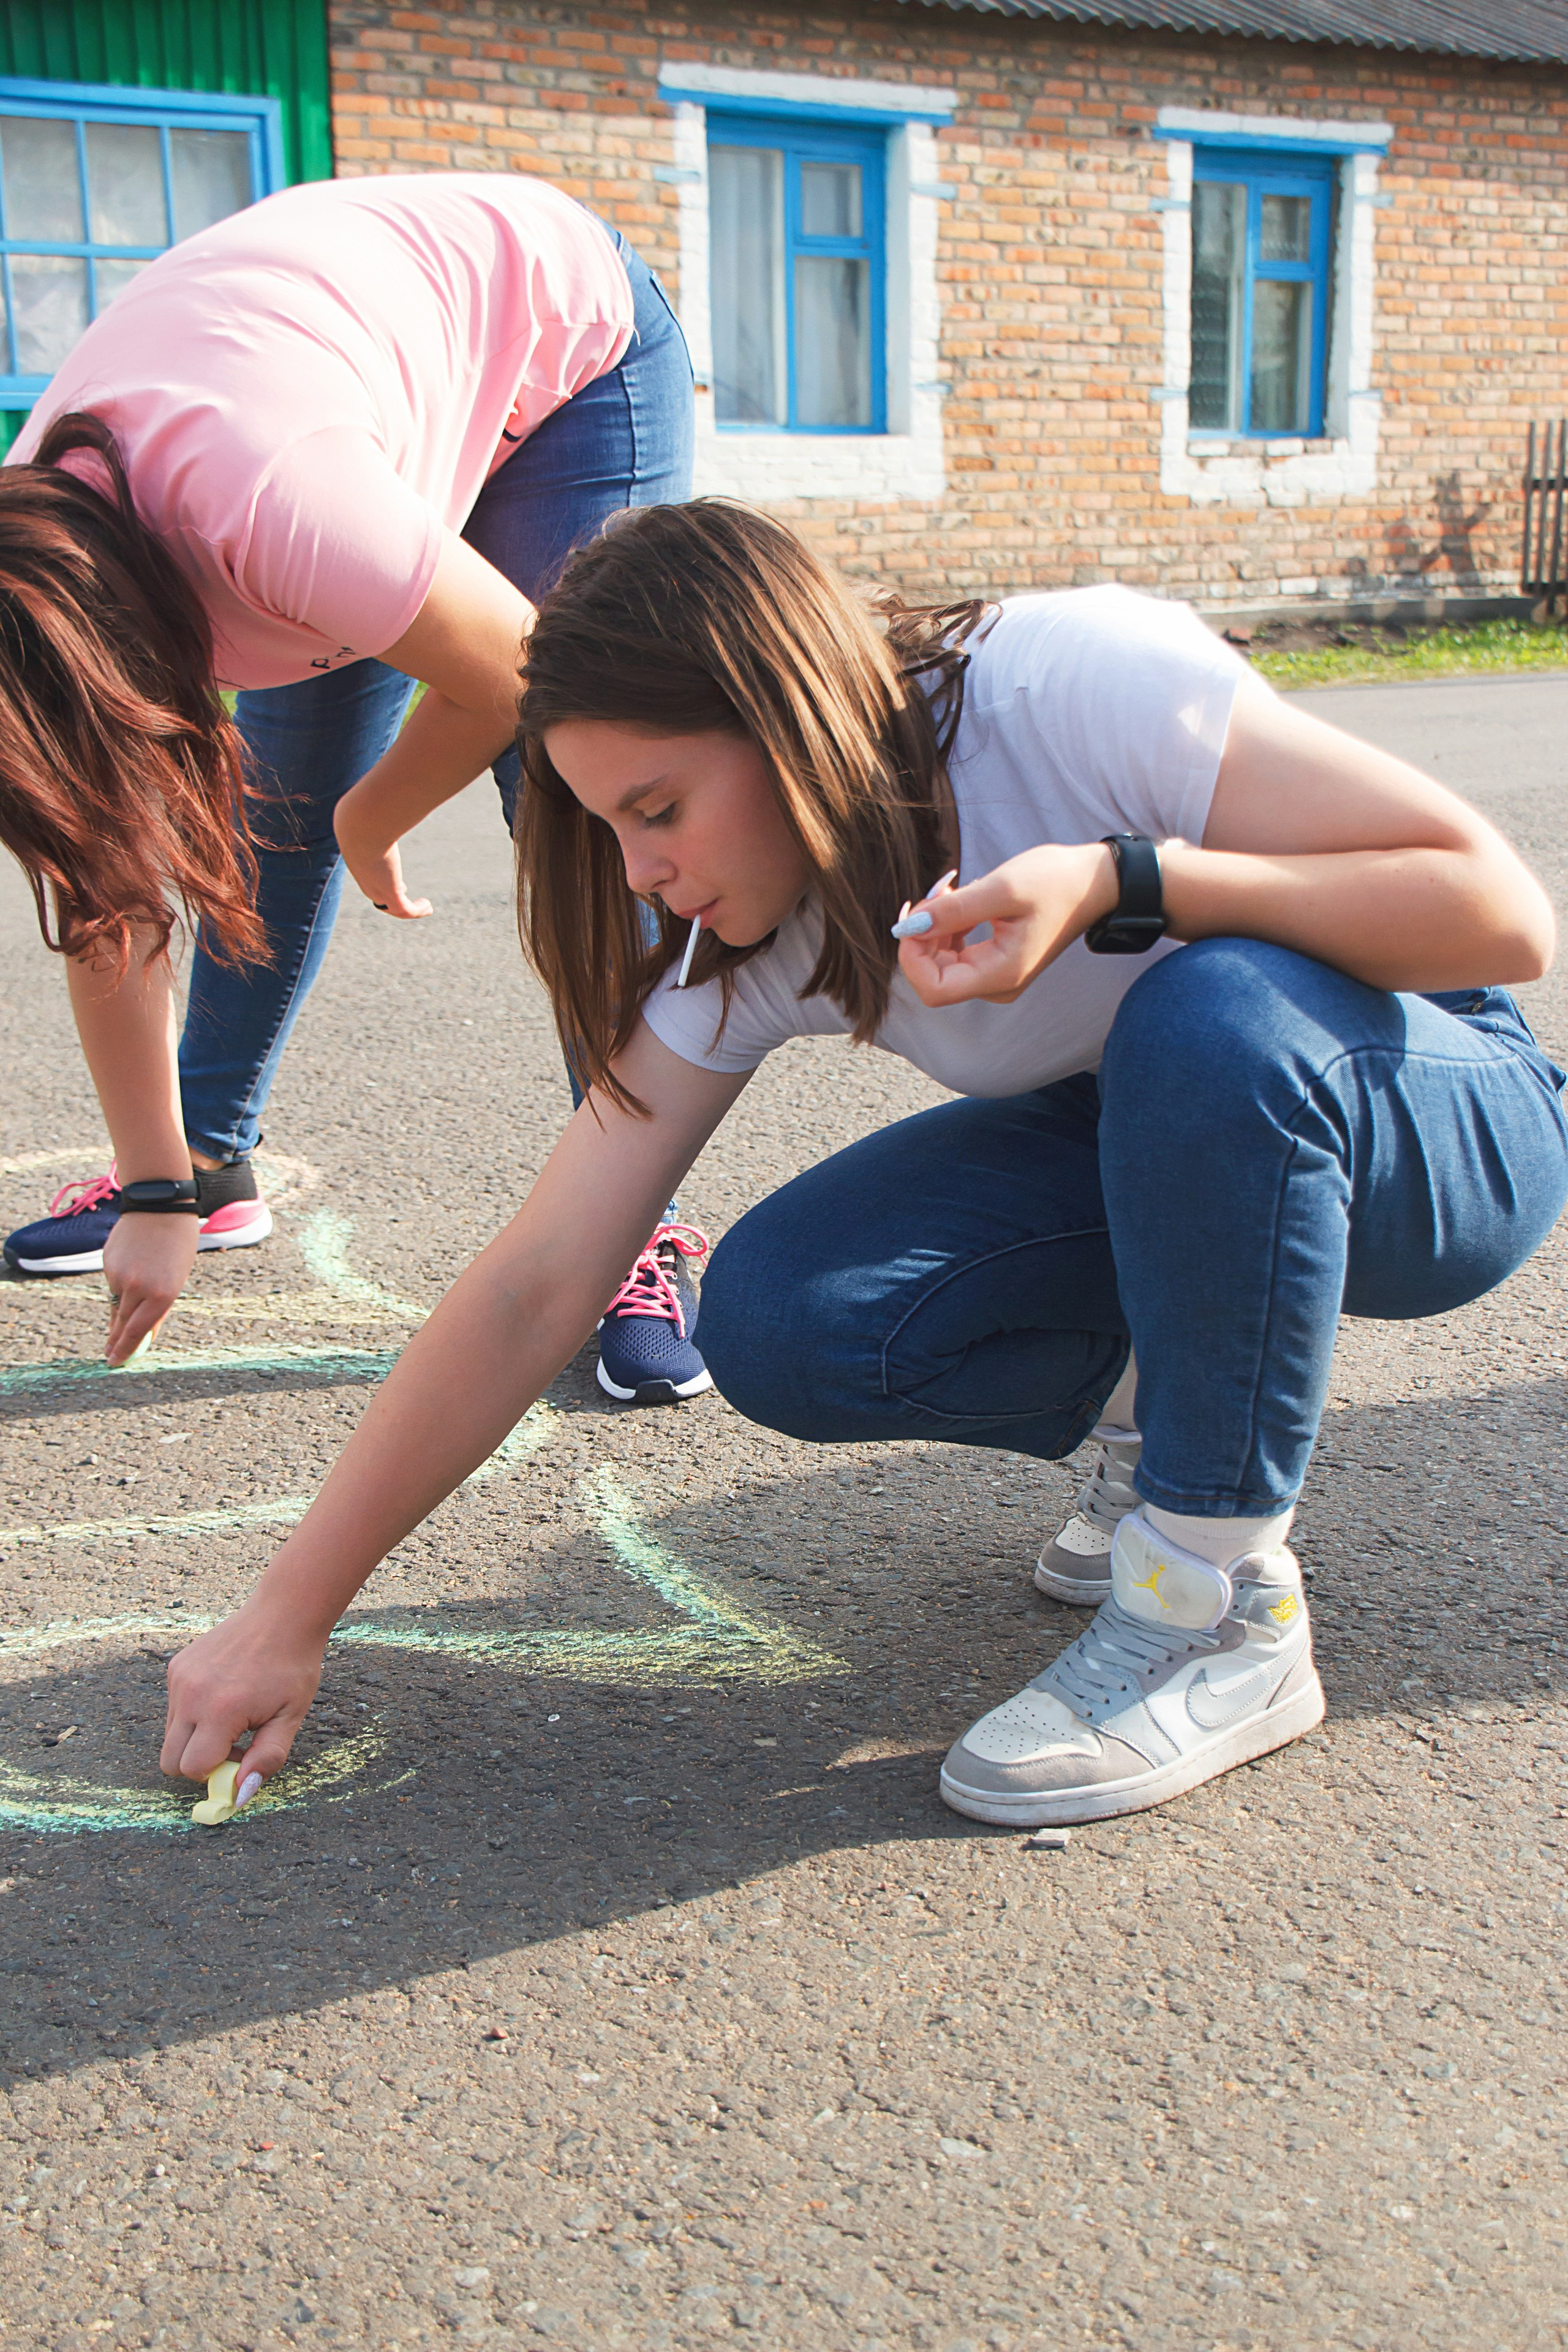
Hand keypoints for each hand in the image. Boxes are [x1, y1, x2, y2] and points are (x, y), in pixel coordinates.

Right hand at [102, 1210, 198, 1364]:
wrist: (159, 1208)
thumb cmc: (177, 1245)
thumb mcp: (177, 1279)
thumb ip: (159, 1308)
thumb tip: (145, 1335)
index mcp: (162, 1294)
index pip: (138, 1331)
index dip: (126, 1350)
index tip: (116, 1363)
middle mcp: (138, 1287)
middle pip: (122, 1323)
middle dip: (116, 1342)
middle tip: (109, 1357)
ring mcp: (119, 1275)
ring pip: (115, 1305)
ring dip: (117, 1318)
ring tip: (115, 1332)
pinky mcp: (107, 1264)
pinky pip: (112, 1285)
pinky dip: (118, 1290)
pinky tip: (128, 1281)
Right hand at [161, 1601, 325, 1792]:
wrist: (283, 1614)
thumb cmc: (293, 1667)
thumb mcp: (290, 1717)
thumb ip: (266, 1759)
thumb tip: (238, 1795)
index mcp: (221, 1710)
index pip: (193, 1768)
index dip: (217, 1773)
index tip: (242, 1757)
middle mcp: (191, 1694)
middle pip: (170, 1760)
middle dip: (198, 1763)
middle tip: (234, 1743)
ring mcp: (180, 1678)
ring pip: (170, 1735)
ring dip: (196, 1738)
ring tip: (232, 1716)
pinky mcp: (176, 1667)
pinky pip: (174, 1708)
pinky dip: (193, 1713)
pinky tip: (224, 1693)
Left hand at [333, 785, 432, 920]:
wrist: (361, 822)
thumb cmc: (365, 809)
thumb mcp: (371, 804)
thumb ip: (378, 798)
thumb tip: (384, 782)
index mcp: (359, 860)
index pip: (370, 878)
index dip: (382, 883)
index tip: (398, 883)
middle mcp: (366, 878)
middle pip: (379, 897)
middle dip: (393, 900)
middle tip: (408, 897)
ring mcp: (378, 888)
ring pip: (392, 908)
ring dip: (409, 910)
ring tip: (425, 907)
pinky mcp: (391, 893)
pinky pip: (405, 911)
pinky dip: (417, 911)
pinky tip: (428, 906)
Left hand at [896, 843, 1119, 1006]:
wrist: (1095, 883)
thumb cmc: (1056, 882)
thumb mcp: (1002, 889)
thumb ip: (953, 911)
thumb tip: (909, 927)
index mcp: (1001, 975)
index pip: (933, 989)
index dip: (912, 955)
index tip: (915, 915)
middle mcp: (996, 985)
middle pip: (933, 976)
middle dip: (923, 935)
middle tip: (937, 891)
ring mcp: (996, 977)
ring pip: (941, 963)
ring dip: (935, 927)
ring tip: (952, 889)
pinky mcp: (996, 963)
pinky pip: (955, 954)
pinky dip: (948, 927)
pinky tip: (960, 899)